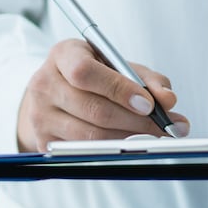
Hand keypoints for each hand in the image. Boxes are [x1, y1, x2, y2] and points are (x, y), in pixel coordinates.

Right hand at [17, 39, 187, 151]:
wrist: (55, 93)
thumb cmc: (93, 76)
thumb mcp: (118, 66)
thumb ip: (146, 79)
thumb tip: (168, 100)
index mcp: (63, 55)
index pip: (85, 72)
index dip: (118, 89)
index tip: (148, 104)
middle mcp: (44, 83)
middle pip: (93, 109)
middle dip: (135, 121)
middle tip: (164, 127)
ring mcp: (40, 114)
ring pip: (90, 135)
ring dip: (128, 139)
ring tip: (151, 137)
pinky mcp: (43, 140)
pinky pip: (83, 151)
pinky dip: (111, 150)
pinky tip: (129, 145)